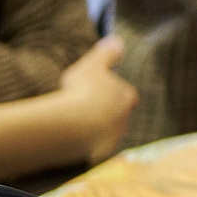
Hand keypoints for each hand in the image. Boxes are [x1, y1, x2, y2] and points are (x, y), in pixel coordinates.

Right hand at [54, 37, 136, 165]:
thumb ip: (106, 54)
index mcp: (126, 96)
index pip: (125, 93)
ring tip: (74, 125)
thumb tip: (117, 40)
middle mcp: (125, 119)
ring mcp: (113, 138)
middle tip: (86, 109)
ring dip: (94, 129)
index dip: (112, 91)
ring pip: (106, 132)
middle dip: (105, 112)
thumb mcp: (92, 66)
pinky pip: (92, 148)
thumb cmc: (82, 92)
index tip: (99, 91)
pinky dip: (84, 144)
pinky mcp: (99, 156)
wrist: (73, 128)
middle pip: (117, 114)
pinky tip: (69, 140)